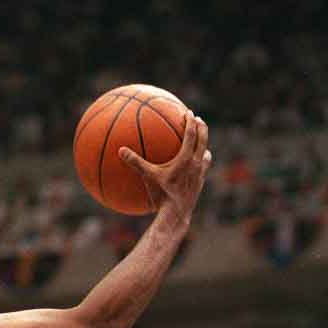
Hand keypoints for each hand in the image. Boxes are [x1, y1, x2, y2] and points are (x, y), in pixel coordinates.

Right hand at [119, 110, 210, 224]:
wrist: (177, 214)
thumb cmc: (162, 196)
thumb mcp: (148, 177)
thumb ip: (136, 163)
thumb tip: (121, 150)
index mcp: (186, 158)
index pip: (191, 134)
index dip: (190, 121)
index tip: (188, 112)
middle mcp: (197, 164)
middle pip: (203, 140)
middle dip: (202, 128)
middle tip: (198, 120)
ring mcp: (200, 175)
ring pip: (206, 155)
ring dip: (204, 147)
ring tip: (201, 144)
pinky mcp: (200, 186)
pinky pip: (203, 170)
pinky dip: (201, 164)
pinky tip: (196, 168)